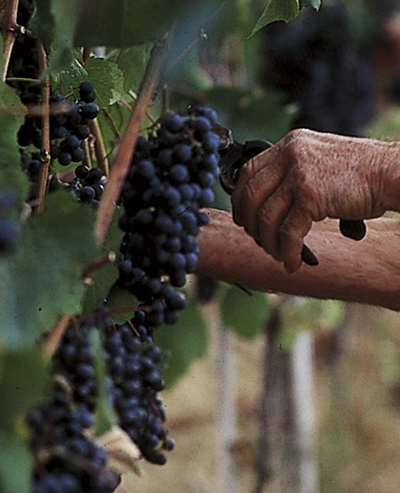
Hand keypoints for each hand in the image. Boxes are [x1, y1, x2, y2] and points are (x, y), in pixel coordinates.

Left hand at [231, 129, 394, 272]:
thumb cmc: (358, 173)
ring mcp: (299, 174)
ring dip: (268, 242)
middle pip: (250, 195)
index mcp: (289, 145)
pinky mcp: (311, 195)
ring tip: (279, 254)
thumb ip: (290, 174)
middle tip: (259, 240)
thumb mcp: (317, 161)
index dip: (240, 199)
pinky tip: (293, 262)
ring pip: (266, 217)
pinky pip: (288, 232)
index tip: (243, 218)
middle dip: (250, 224)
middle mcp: (290, 155)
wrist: (389, 173)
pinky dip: (287, 252)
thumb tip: (267, 205)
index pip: (248, 172)